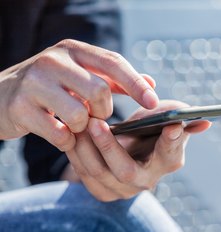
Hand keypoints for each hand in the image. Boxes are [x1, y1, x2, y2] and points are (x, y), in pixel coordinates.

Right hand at [0, 39, 157, 150]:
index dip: (136, 84)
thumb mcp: (81, 75)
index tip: (153, 103)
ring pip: (80, 114)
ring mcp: (34, 83)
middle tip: (97, 117)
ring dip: (84, 128)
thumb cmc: (52, 87)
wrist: (1, 95)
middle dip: (105, 111)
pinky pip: (59, 133)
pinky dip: (67, 140)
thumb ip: (115, 79)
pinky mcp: (20, 108)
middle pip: (100, 90)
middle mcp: (53, 61)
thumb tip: (151, 84)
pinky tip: (61, 134)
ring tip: (75, 124)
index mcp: (73, 50)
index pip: (113, 63)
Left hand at [66, 100, 210, 200]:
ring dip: (85, 146)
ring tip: (77, 122)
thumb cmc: (147, 130)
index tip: (174, 124)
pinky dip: (75, 153)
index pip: (171, 153)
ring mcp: (123, 189)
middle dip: (109, 147)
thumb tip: (205, 122)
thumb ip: (176, 116)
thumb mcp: (161, 120)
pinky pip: (83, 174)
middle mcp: (147, 179)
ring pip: (99, 172)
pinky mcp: (102, 192)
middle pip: (126, 171)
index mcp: (168, 161)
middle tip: (96, 122)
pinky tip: (71, 135)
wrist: (125, 151)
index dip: (173, 140)